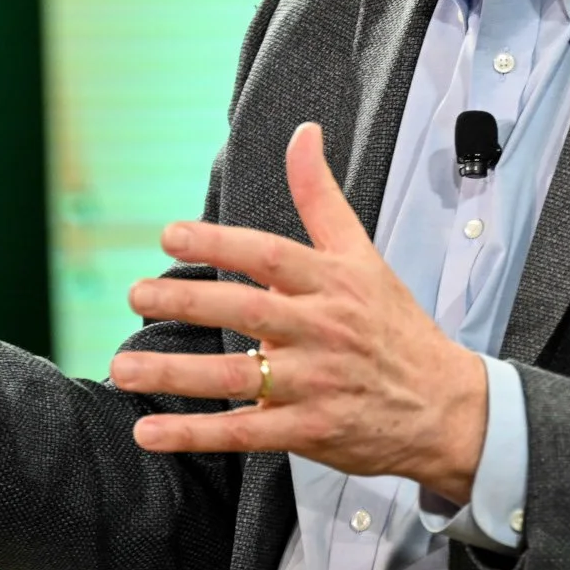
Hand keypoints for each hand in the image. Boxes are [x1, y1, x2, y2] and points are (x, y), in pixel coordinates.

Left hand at [113, 123, 488, 502]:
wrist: (445, 407)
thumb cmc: (396, 328)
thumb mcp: (364, 254)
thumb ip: (322, 197)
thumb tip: (302, 134)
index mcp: (332, 284)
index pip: (270, 256)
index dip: (220, 243)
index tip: (171, 235)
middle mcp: (321, 330)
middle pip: (246, 312)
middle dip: (186, 300)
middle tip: (137, 294)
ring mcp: (313, 384)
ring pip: (236, 377)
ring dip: (175, 373)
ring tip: (124, 365)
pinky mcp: (307, 430)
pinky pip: (242, 434)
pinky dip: (194, 434)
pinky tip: (150, 431)